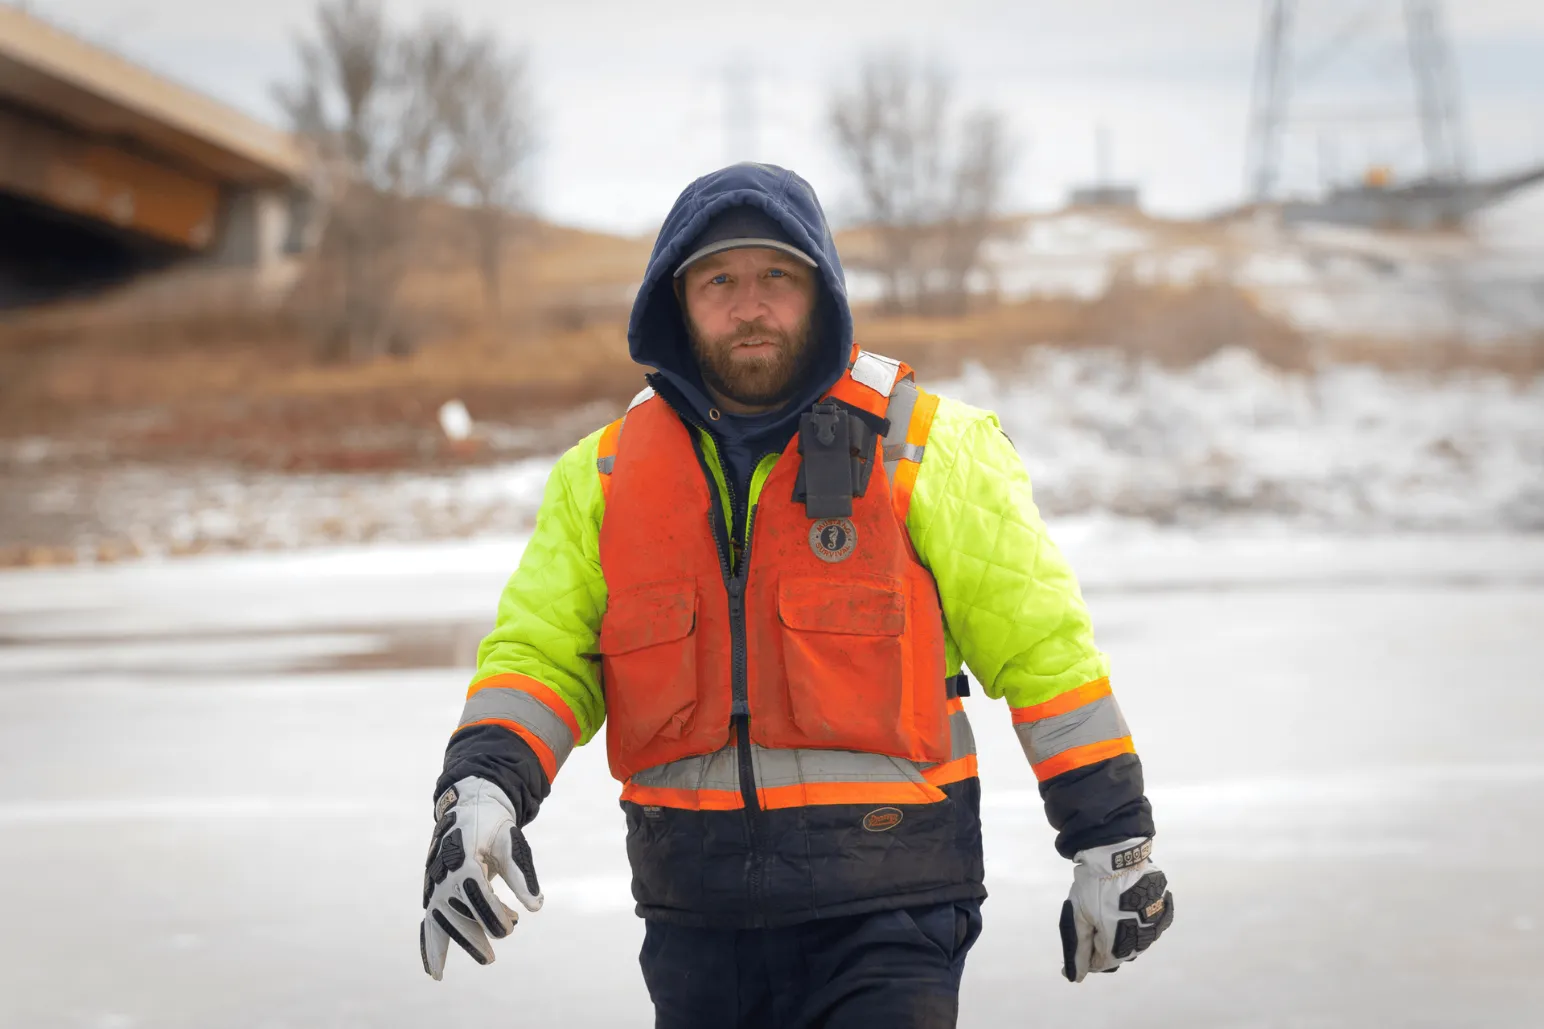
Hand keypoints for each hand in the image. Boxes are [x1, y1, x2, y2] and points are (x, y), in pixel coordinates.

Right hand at [420, 776, 543, 979]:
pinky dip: (430, 947)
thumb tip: (536, 907)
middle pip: (458, 913)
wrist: (468, 809)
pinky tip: (436, 972)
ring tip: (487, 958)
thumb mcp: (511, 843)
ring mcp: (434, 885)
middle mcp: (443, 874)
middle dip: (477, 935)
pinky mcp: (433, 893)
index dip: (493, 913)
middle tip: (496, 954)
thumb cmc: (493, 826)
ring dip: (463, 942)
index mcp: (462, 859)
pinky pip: (429, 924)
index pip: (476, 895)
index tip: (513, 923)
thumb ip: (521, 875)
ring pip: (444, 922)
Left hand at [1059, 837, 1172, 982]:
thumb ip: (1078, 949)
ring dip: (1121, 930)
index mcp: (1119, 944)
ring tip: (1109, 906)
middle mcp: (1142, 939)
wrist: (1117, 854)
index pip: (1102, 963)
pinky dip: (1138, 920)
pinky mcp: (1163, 909)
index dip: (1087, 952)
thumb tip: (1074, 977)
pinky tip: (1129, 906)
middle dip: (1104, 941)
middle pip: (1119, 952)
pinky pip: (1150, 924)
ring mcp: (1155, 924)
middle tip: (1093, 915)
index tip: (1082, 931)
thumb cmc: (1093, 886)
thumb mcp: (1078, 917)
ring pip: (1136, 940)